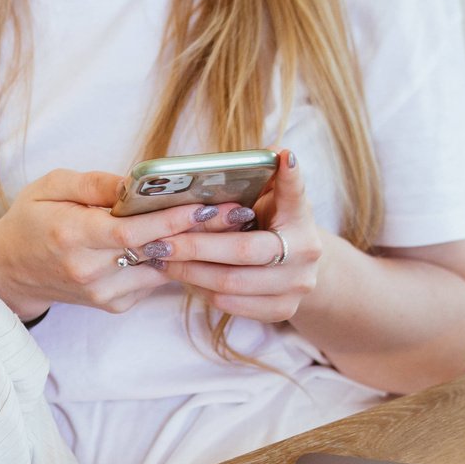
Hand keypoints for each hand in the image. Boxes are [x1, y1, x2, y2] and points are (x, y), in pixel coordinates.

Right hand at [0, 169, 249, 319]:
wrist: (10, 273)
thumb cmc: (29, 222)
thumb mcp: (48, 186)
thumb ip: (92, 184)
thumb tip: (133, 182)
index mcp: (70, 237)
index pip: (131, 233)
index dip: (171, 220)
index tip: (207, 203)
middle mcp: (89, 271)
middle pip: (155, 252)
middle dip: (199, 231)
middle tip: (238, 211)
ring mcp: (103, 293)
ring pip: (160, 269)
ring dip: (192, 248)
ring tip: (227, 223)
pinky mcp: (114, 305)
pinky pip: (153, 280)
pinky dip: (172, 260)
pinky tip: (192, 241)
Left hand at [158, 150, 323, 323]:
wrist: (296, 267)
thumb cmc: (270, 224)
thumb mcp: (270, 198)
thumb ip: (266, 178)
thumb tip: (273, 152)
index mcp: (302, 218)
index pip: (296, 194)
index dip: (291, 177)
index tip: (284, 156)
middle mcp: (305, 253)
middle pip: (243, 251)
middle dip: (195, 246)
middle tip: (159, 242)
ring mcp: (296, 286)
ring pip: (230, 283)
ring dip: (189, 272)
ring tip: (160, 260)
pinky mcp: (282, 310)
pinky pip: (230, 303)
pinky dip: (200, 290)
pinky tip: (181, 276)